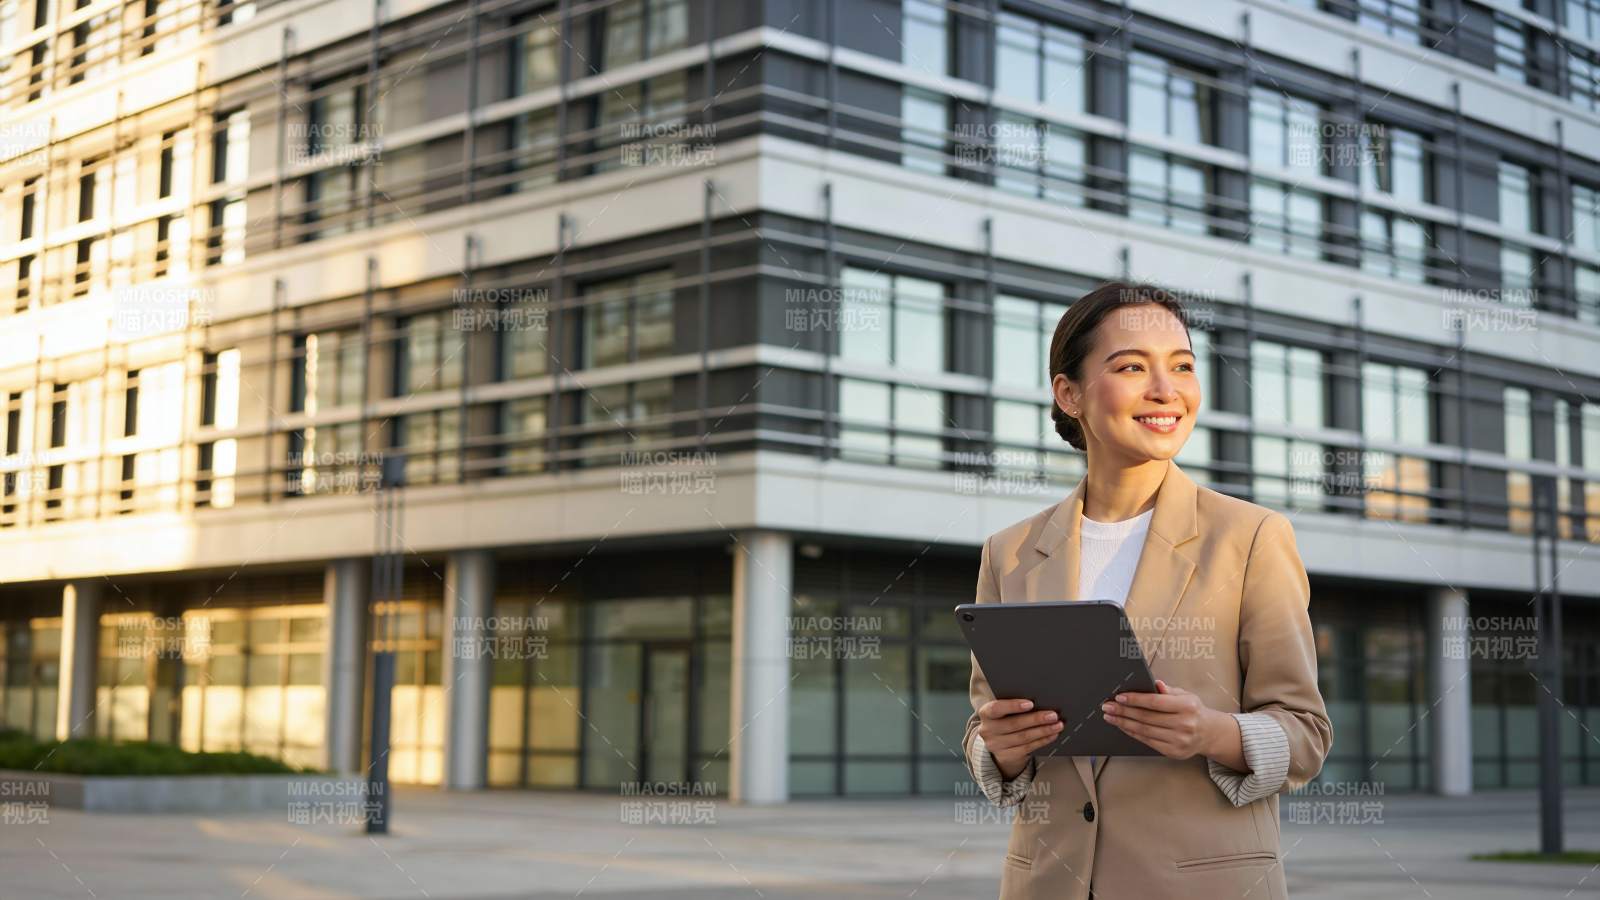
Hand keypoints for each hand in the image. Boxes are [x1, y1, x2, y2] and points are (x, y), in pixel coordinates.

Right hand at [977, 698, 1063, 778]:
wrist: (997, 743)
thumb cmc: (1004, 720)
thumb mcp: (1003, 711)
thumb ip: (1014, 705)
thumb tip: (1040, 700)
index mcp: (986, 714)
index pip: (996, 708)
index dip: (1013, 706)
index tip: (1030, 703)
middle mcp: (988, 730)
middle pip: (1014, 724)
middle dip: (1036, 719)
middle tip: (1053, 715)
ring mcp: (996, 745)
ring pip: (1023, 737)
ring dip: (1043, 730)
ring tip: (1057, 725)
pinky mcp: (1006, 756)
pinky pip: (1027, 748)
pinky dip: (1042, 740)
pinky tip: (1052, 735)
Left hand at [1100, 679, 1226, 760]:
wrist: (1208, 733)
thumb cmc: (1193, 711)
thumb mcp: (1185, 695)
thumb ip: (1168, 691)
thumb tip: (1154, 683)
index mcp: (1188, 706)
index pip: (1155, 702)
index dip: (1135, 699)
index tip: (1119, 697)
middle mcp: (1184, 724)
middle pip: (1146, 717)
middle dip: (1123, 711)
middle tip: (1107, 706)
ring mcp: (1179, 740)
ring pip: (1144, 730)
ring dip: (1123, 722)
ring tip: (1110, 716)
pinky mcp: (1173, 752)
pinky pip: (1147, 741)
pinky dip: (1132, 733)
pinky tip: (1123, 726)